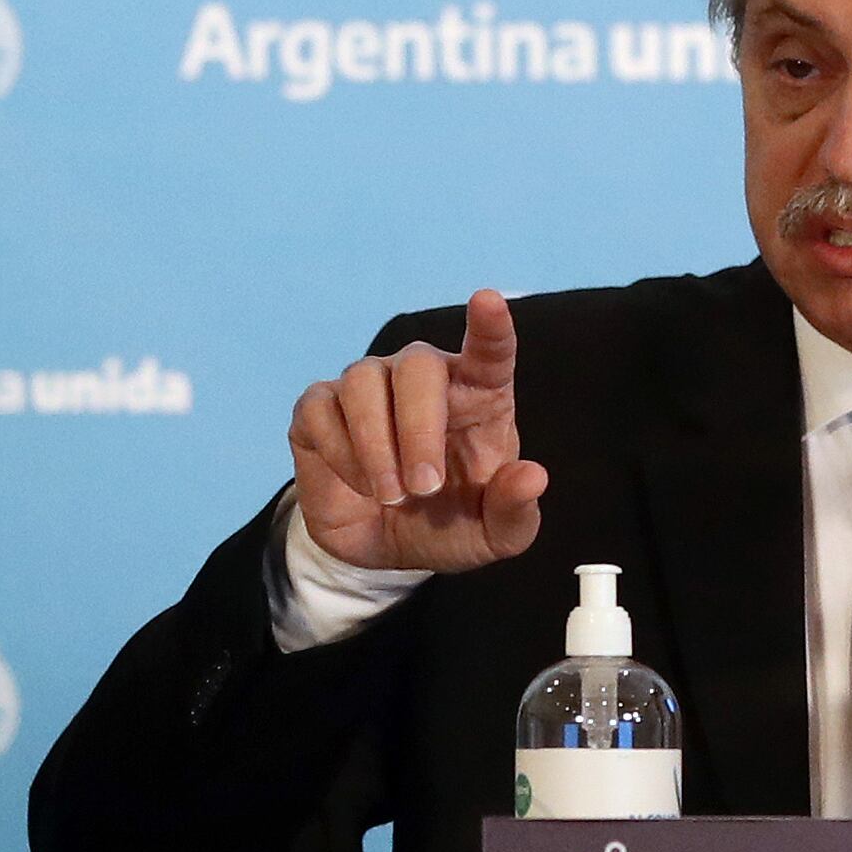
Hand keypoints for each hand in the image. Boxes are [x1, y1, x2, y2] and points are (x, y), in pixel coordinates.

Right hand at [289, 289, 550, 574]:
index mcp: (478, 395)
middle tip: (425, 487)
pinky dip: (341, 454)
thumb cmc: (448, 526)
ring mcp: (368, 384)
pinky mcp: (319, 406)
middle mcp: (422, 377)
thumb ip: (515, 511)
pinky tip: (360, 485)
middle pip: (417, 364)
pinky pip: (320, 409)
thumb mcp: (492, 536)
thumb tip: (533, 477)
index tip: (489, 301)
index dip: (489, 326)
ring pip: (362, 382)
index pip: (489, 350)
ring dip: (378, 448)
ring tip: (392, 496)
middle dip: (418, 427)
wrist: (382, 551)